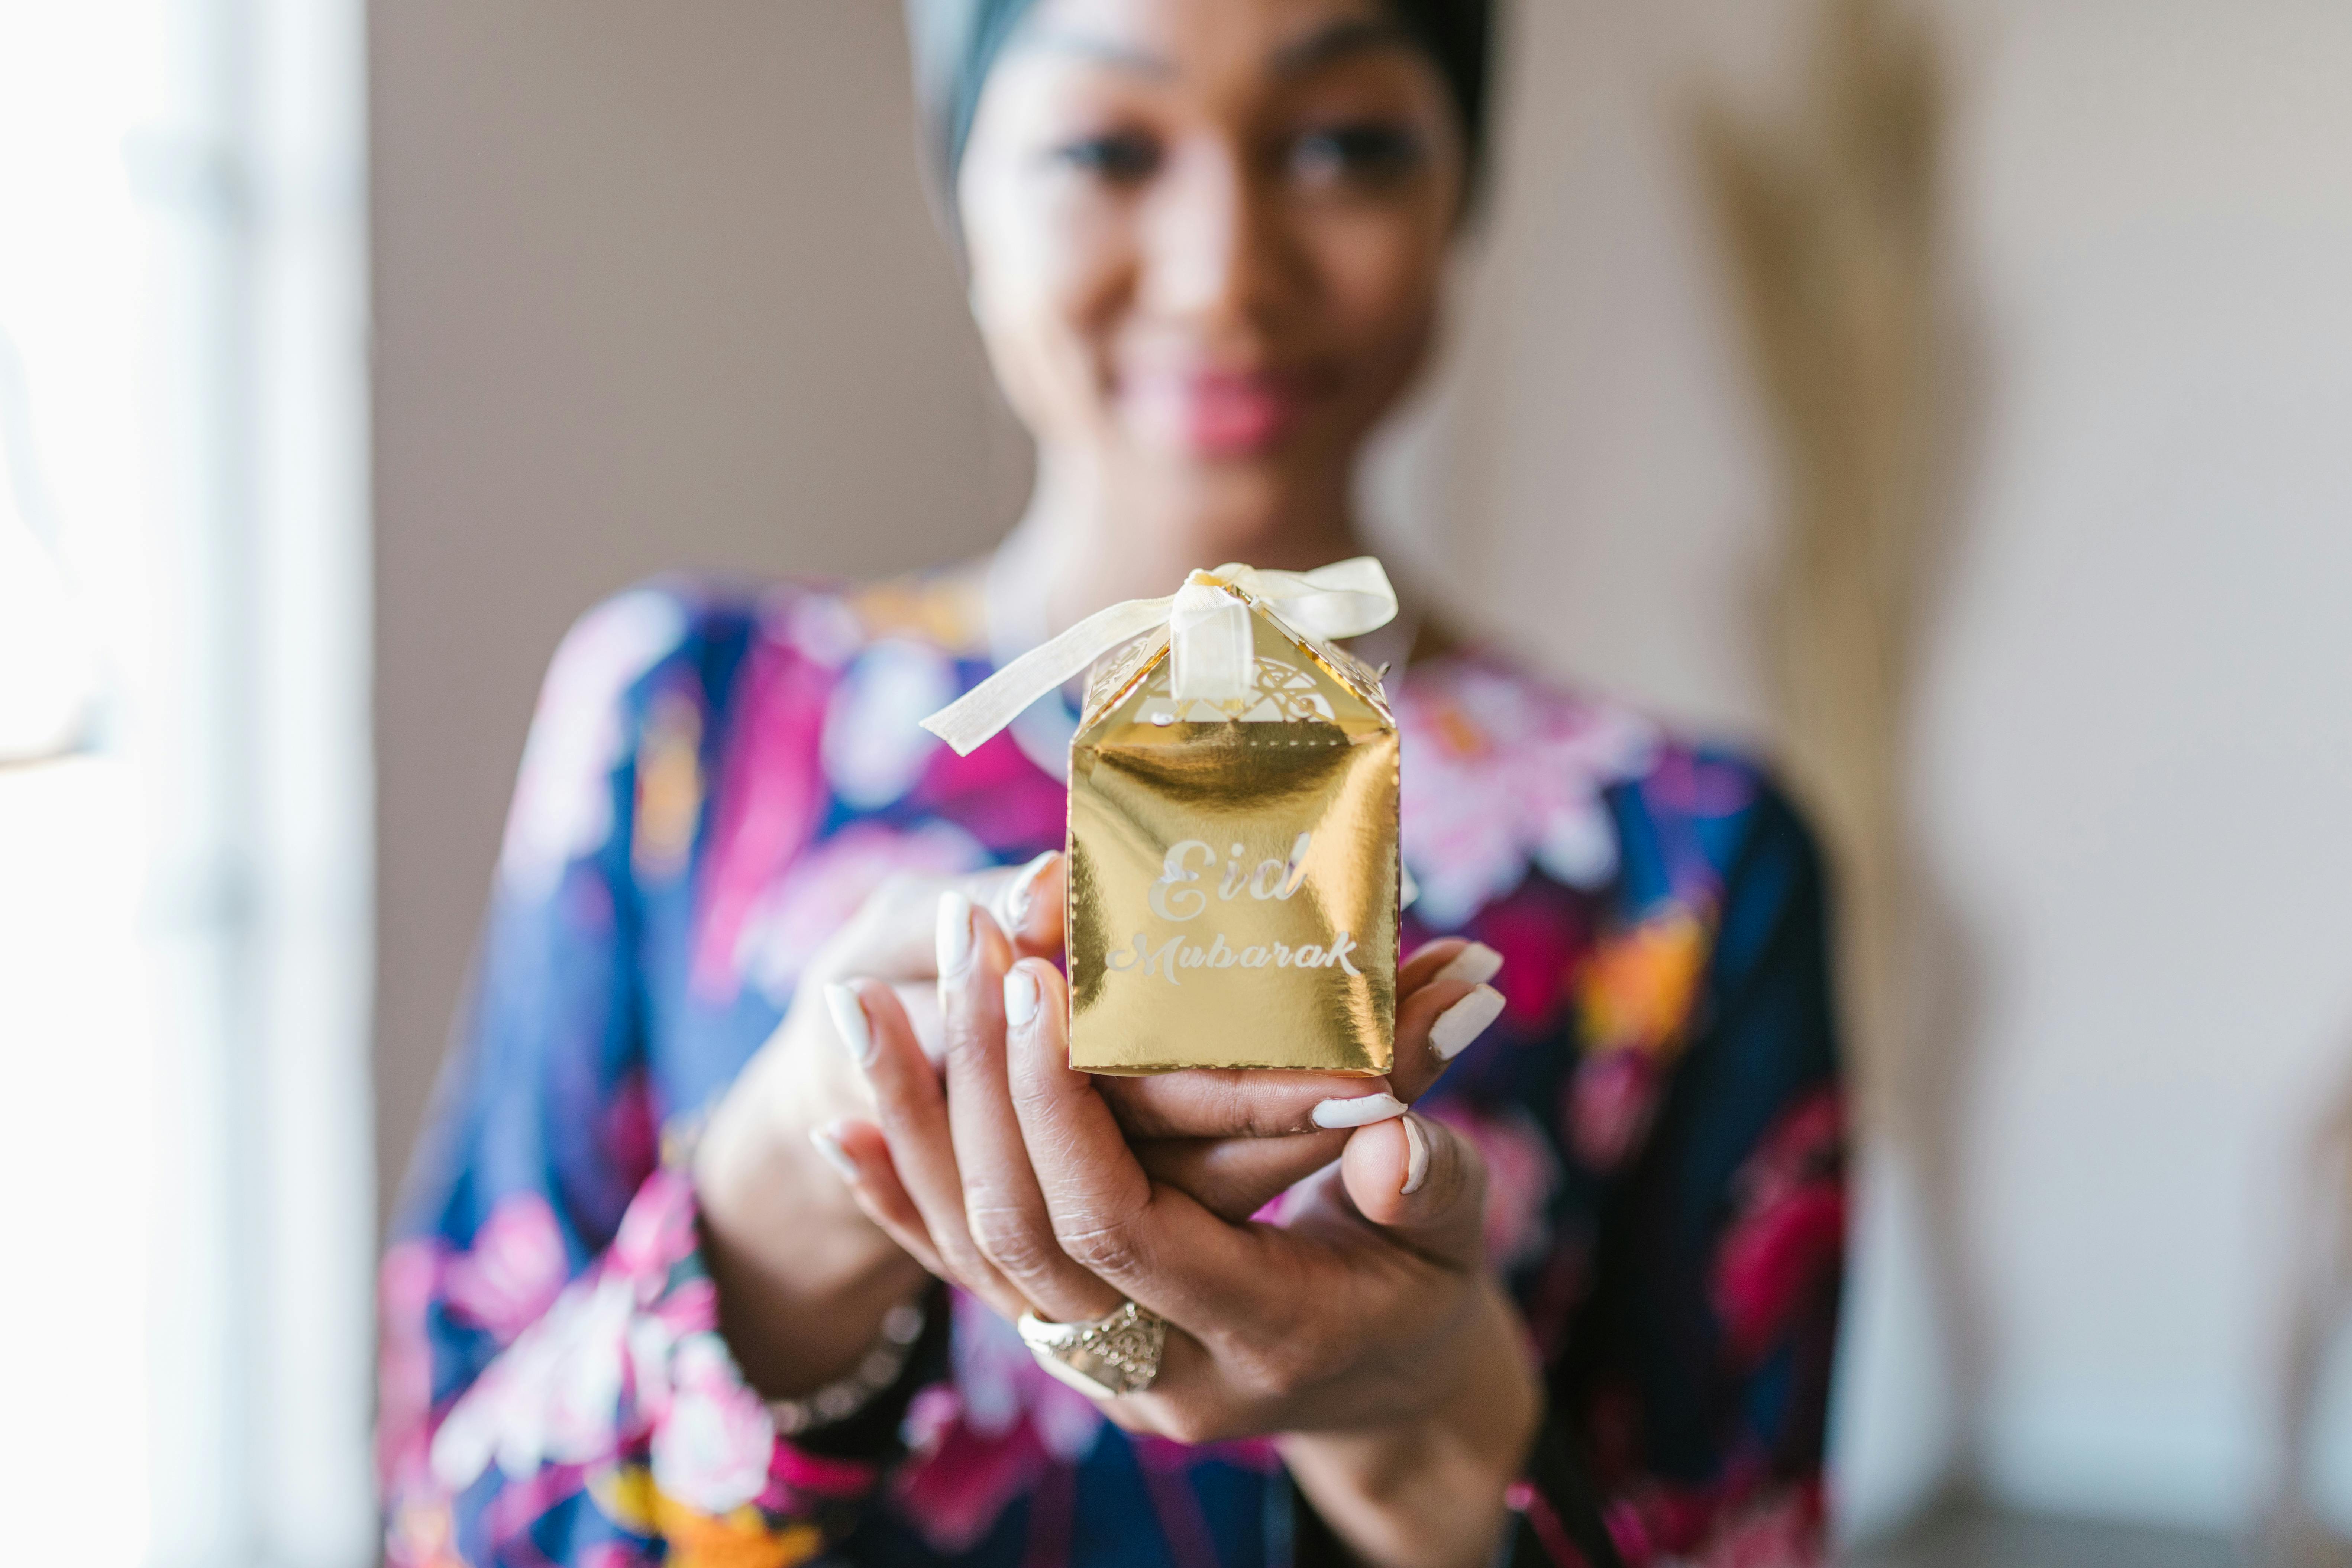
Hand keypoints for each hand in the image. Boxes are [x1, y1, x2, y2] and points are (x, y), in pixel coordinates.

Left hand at [696, 848, 1505, 1397]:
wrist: (1381, 1396)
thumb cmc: (1428, 1293)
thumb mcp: (1459, 1242)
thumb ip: (1435, 1186)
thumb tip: (1394, 1128)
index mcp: (1262, 1334)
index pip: (1120, 1224)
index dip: (1066, 1105)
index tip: (1037, 979)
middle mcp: (1158, 1370)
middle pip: (1024, 1228)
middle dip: (978, 1077)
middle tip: (964, 937)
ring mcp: (1097, 1370)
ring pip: (971, 1251)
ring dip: (909, 1120)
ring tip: (858, 996)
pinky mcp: (1063, 1341)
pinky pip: (959, 1278)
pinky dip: (898, 1201)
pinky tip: (841, 1125)